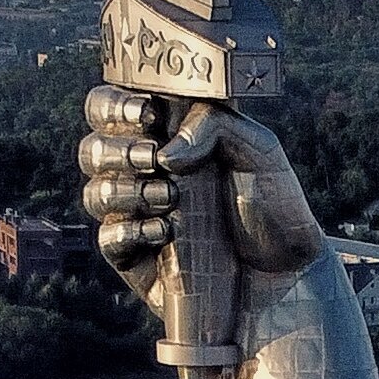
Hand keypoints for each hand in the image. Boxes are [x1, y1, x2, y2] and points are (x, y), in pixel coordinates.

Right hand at [80, 79, 323, 316]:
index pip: (111, 107)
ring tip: (172, 198)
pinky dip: (131, 231)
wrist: (287, 273)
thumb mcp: (259, 150)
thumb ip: (214, 126)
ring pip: (96, 193)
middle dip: (116, 150)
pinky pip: (108, 239)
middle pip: (91, 150)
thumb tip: (167, 152)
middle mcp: (143, 173)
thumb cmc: (275, 206)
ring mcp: (137, 216)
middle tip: (155, 158)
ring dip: (127, 191)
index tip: (147, 115)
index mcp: (166, 136)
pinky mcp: (136, 257)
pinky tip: (166, 232)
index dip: (114, 105)